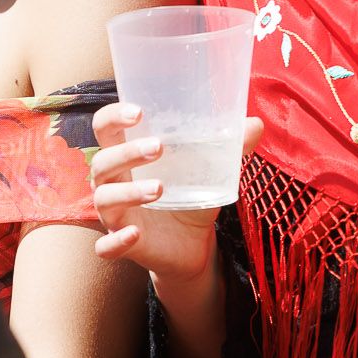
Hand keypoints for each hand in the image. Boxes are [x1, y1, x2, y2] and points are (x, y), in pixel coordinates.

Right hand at [87, 102, 258, 286]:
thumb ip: (228, 147)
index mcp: (128, 157)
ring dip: (128, 191)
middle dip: (126, 152)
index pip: (106, 129)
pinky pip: (106, 246)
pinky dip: (116, 240)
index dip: (114, 116)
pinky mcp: (124, 245)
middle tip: (158, 147)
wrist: (194, 246)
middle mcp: (115, 183)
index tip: (139, 111)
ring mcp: (116, 215)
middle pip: (102, 162)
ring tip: (160, 188)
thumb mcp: (210, 172)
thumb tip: (255, 124)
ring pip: (105, 199)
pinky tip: (135, 233)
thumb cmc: (190, 197)